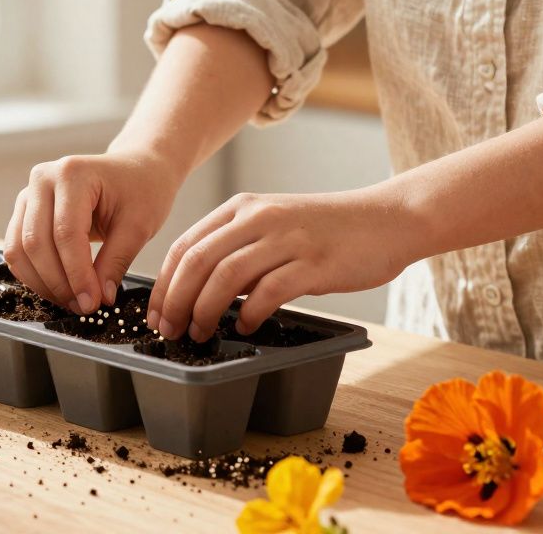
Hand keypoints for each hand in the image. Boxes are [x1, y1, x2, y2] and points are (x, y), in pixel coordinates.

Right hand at [4, 151, 181, 313]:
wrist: (136, 169)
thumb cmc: (141, 189)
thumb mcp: (139, 226)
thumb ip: (116, 262)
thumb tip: (98, 298)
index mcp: (72, 174)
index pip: (65, 233)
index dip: (76, 274)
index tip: (92, 302)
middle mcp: (43, 180)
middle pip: (36, 242)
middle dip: (58, 282)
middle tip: (83, 306)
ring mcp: (29, 194)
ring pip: (19, 249)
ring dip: (42, 282)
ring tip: (72, 301)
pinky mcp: (25, 210)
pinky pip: (17, 249)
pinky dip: (34, 274)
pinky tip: (59, 288)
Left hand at [147, 187, 414, 340]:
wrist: (387, 219)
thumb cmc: (326, 230)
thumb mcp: (273, 226)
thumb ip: (237, 249)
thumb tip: (197, 291)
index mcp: (241, 208)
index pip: (184, 246)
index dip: (164, 285)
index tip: (156, 315)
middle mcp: (259, 218)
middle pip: (197, 262)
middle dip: (175, 302)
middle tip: (170, 331)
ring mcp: (286, 239)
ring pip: (226, 277)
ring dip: (206, 311)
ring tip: (201, 334)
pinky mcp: (314, 263)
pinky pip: (269, 291)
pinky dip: (249, 313)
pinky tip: (246, 326)